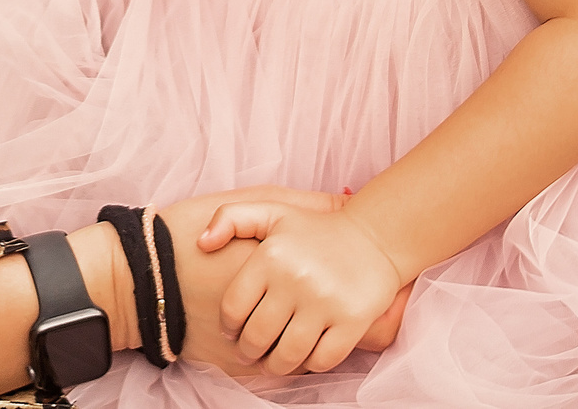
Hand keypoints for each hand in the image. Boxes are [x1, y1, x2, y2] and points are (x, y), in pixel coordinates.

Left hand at [150, 188, 343, 377]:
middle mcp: (296, 280)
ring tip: (270, 363)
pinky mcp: (352, 321)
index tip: (231, 331)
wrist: (376, 237)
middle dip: (247, 351)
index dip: (228, 326)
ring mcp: (325, 303)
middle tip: (248, 354)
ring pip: (288, 354)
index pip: (234, 307)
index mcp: (271, 256)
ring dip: (274, 366)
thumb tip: (201, 244)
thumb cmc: (316, 229)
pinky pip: (322, 359)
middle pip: (258, 336)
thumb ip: (230, 219)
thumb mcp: (271, 211)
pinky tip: (302, 359)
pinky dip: (308, 366)